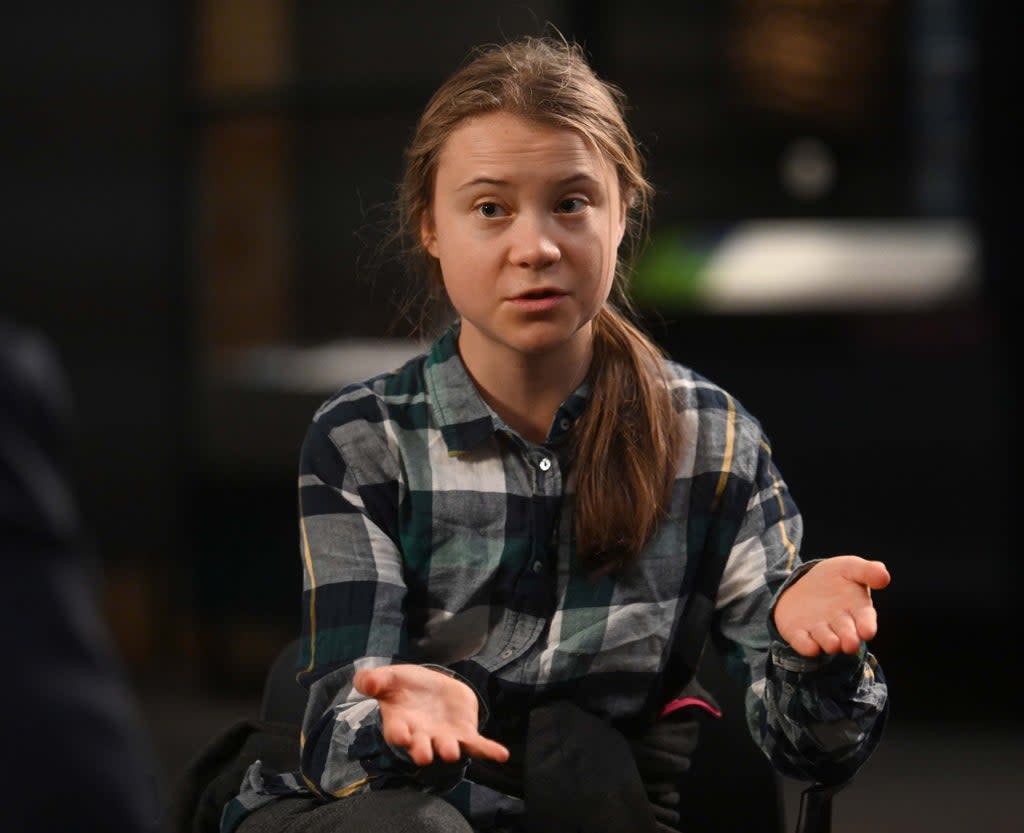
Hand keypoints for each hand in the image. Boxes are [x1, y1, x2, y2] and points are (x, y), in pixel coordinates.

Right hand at [353, 664, 509, 766]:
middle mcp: (422, 736)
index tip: (400, 736)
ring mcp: (444, 738)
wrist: (430, 688)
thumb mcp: (388, 677)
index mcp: (400, 724)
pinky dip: (489, 751)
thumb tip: (364, 682)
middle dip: (423, 750)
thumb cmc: (404, 686)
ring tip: (452, 753)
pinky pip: (477, 745)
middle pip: (421, 746)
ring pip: (448, 748)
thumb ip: (374, 680)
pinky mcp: (464, 734)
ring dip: (451, 751)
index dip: (398, 734)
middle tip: (425, 756)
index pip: (397, 731)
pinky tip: (502, 755)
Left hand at [773, 556, 890, 657]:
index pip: (865, 619)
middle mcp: (840, 624)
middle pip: (846, 634)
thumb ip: (867, 571)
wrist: (805, 584)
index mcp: (857, 610)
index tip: (867, 631)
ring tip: (833, 645)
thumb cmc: (836, 577)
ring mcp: (819, 630)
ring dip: (829, 642)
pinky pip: (802, 642)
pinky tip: (809, 647)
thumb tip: (884, 575)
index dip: (866, 626)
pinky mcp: (799, 633)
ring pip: (826, 639)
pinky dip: (806, 645)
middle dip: (849, 639)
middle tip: (850, 644)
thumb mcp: (850, 568)